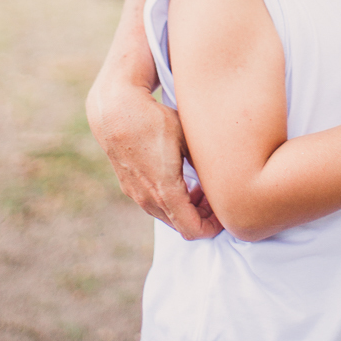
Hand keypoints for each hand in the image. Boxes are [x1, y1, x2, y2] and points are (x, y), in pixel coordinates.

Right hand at [86, 80, 221, 239]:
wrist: (116, 111)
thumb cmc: (155, 121)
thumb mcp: (187, 139)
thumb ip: (203, 164)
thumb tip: (220, 178)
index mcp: (165, 190)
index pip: (191, 229)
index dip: (211, 228)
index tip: (224, 216)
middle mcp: (148, 198)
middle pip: (180, 225)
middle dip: (201, 217)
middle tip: (216, 199)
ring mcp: (136, 194)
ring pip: (166, 215)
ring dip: (185, 209)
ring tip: (201, 189)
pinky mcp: (129, 185)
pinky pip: (154, 204)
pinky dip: (171, 201)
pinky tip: (181, 181)